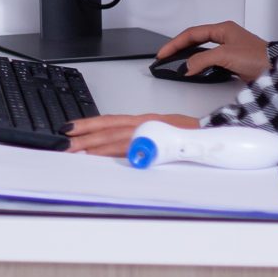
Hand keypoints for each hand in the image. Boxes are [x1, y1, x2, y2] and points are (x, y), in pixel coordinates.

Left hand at [64, 113, 204, 160]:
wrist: (214, 133)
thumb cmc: (189, 134)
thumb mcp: (160, 131)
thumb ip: (139, 137)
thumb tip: (115, 148)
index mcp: (142, 119)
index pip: (109, 120)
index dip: (87, 124)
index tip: (67, 129)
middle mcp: (145, 122)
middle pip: (108, 128)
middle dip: (84, 137)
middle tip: (63, 144)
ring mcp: (153, 132)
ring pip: (118, 137)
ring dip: (95, 146)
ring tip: (76, 152)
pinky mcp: (162, 142)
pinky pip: (136, 148)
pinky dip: (119, 153)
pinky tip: (105, 158)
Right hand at [156, 20, 271, 81]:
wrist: (277, 69)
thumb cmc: (257, 57)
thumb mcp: (225, 55)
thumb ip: (202, 59)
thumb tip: (187, 67)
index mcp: (222, 29)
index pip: (192, 34)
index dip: (175, 43)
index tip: (163, 53)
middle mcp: (225, 36)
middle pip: (195, 39)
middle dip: (178, 47)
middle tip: (164, 57)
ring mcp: (229, 48)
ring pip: (202, 50)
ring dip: (188, 56)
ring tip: (175, 62)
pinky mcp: (233, 61)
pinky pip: (210, 59)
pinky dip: (199, 64)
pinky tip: (194, 70)